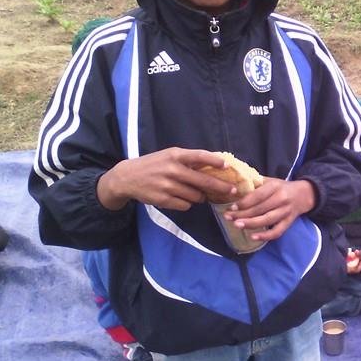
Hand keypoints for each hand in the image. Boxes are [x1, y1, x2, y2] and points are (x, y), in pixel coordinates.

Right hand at [96, 148, 235, 210]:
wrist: (127, 177)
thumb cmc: (154, 165)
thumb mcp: (169, 156)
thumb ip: (189, 160)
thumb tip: (217, 164)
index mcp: (175, 155)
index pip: (199, 156)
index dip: (215, 161)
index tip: (227, 166)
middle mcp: (172, 170)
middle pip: (204, 182)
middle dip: (221, 188)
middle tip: (233, 191)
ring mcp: (167, 186)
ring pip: (197, 196)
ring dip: (200, 196)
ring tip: (195, 192)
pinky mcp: (163, 200)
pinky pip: (186, 205)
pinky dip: (187, 203)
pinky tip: (180, 197)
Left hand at [222, 178, 314, 241]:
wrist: (304, 194)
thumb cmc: (282, 187)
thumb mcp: (270, 181)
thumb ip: (255, 183)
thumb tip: (235, 188)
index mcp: (275, 187)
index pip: (257, 196)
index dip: (244, 202)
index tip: (231, 206)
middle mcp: (281, 199)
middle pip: (259, 209)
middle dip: (242, 214)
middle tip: (228, 217)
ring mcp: (286, 212)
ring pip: (267, 220)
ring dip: (250, 224)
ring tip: (237, 225)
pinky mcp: (289, 222)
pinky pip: (277, 231)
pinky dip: (265, 236)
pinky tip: (253, 237)